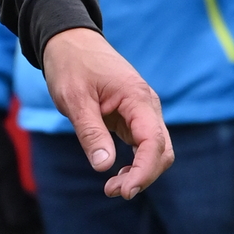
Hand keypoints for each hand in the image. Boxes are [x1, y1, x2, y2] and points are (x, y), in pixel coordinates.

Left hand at [40, 27, 172, 200]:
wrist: (71, 43)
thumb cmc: (72, 66)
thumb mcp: (75, 99)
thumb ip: (90, 132)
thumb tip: (104, 166)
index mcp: (137, 98)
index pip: (153, 141)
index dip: (144, 170)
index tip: (125, 190)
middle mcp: (147, 106)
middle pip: (162, 150)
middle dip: (143, 176)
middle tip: (112, 191)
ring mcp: (142, 112)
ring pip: (155, 150)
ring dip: (140, 172)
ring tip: (111, 187)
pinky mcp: (133, 117)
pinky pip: (144, 145)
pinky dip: (135, 163)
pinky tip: (117, 173)